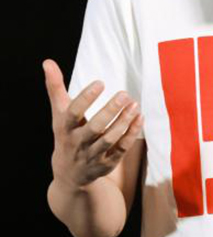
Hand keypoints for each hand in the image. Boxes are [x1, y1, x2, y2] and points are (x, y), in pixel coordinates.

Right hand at [43, 58, 143, 189]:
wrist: (69, 174)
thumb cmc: (66, 134)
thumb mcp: (59, 113)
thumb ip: (55, 88)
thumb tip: (47, 62)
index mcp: (65, 128)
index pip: (74, 112)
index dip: (86, 98)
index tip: (100, 82)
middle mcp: (78, 143)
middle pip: (95, 128)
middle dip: (110, 111)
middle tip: (124, 94)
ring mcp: (93, 155)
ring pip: (110, 140)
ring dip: (124, 122)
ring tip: (134, 104)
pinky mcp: (107, 164)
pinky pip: (121, 149)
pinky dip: (131, 134)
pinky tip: (140, 117)